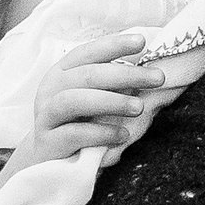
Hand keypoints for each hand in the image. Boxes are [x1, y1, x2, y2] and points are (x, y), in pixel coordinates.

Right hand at [1, 32, 165, 181]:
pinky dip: (101, 132)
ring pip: (74, 100)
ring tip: (139, 108)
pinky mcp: (48, 143)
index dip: (113, 45)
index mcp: (62, 72)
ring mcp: (46, 116)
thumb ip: (113, 85)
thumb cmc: (79, 125)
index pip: (87, 52)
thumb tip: (150, 70)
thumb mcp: (94, 100)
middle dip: (125, 74)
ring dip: (111, 101)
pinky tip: (122, 135)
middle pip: (86, 75)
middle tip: (158, 78)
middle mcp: (50, 90)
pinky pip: (74, 134)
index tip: (142, 42)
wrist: (50, 162)